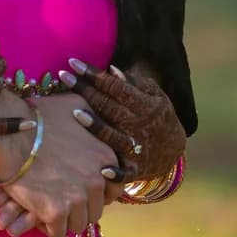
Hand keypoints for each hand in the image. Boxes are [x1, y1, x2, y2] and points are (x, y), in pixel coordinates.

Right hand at [0, 94, 120, 236]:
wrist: (9, 132)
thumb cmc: (38, 116)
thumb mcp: (75, 105)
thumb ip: (92, 117)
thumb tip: (93, 120)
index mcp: (106, 158)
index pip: (115, 190)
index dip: (98, 193)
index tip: (82, 191)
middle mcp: (97, 180)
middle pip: (95, 210)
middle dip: (80, 208)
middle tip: (60, 200)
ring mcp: (77, 197)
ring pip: (78, 224)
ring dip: (65, 220)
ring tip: (48, 208)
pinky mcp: (55, 211)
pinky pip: (57, 231)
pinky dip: (47, 226)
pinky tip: (36, 213)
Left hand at [58, 60, 185, 181]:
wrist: (174, 150)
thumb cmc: (154, 115)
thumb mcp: (153, 96)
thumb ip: (133, 84)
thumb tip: (111, 69)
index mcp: (144, 105)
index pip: (116, 87)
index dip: (95, 74)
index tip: (73, 63)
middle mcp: (140, 125)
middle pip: (110, 107)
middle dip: (87, 91)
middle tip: (63, 77)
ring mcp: (137, 148)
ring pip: (114, 136)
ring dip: (96, 126)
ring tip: (75, 112)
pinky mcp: (134, 169)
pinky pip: (124, 173)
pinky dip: (115, 172)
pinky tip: (101, 170)